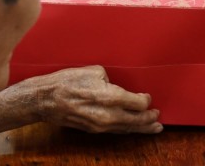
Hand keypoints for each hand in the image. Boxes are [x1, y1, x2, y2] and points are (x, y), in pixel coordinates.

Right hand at [25, 66, 161, 133]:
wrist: (46, 100)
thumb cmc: (67, 82)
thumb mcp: (93, 71)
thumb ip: (110, 80)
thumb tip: (116, 86)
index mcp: (110, 96)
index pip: (138, 103)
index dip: (145, 100)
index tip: (147, 96)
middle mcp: (108, 115)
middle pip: (136, 120)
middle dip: (149, 118)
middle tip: (158, 116)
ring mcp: (101, 125)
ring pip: (127, 129)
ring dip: (142, 128)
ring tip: (155, 129)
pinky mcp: (94, 130)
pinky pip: (116, 131)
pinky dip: (127, 130)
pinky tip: (133, 129)